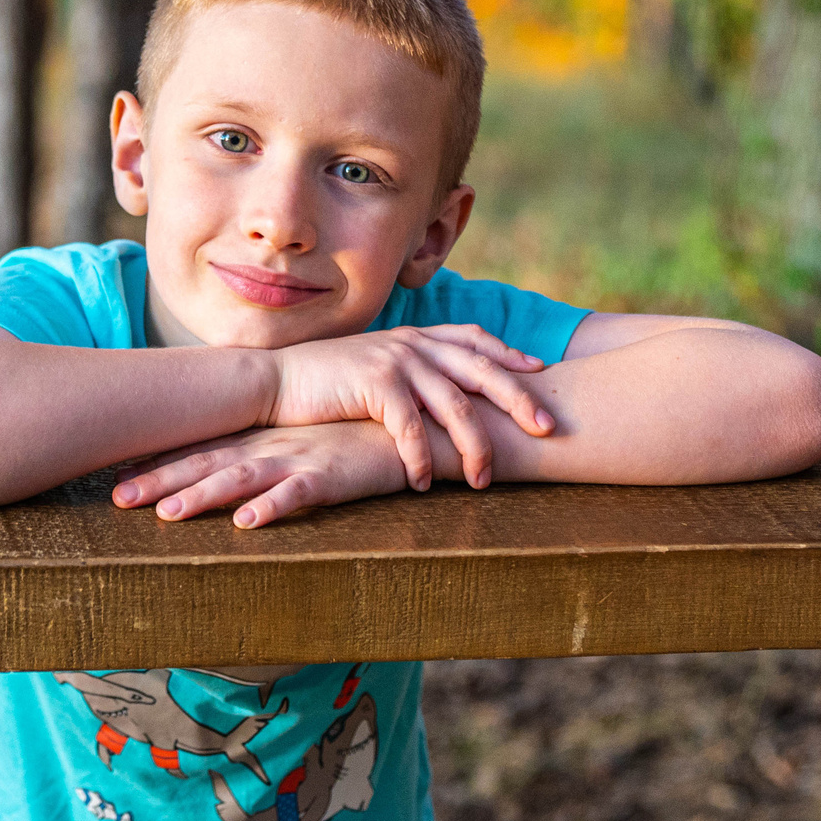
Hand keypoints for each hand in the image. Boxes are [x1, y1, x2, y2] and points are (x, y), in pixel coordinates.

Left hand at [115, 422, 410, 528]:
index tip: (117, 476)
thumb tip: (235, 476)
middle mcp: (271, 446)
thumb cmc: (356, 437)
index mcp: (262, 439)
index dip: (159, 463)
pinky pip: (298, 493)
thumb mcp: (304, 444)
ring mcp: (299, 458)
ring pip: (240, 479)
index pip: (201, 449)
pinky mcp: (332, 475)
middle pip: (206, 463)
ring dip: (202, 494)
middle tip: (116, 497)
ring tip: (166, 513)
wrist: (411, 425)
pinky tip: (246, 521)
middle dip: (159, 480)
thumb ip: (271, 455)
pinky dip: (271, 506)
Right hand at [261, 325, 553, 490]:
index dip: (509, 355)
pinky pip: (411, 426)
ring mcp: (393, 360)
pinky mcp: (373, 384)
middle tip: (546, 428)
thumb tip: (438, 397)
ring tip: (482, 480)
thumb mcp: (373, 369)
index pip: (474, 339)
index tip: (539, 372)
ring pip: (453, 404)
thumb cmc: (324, 384)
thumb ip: (408, 374)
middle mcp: (411, 343)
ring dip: (473, 445)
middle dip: (518, 399)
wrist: (273, 381)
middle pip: (481, 369)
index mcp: (414, 336)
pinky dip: (421, 458)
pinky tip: (424, 483)